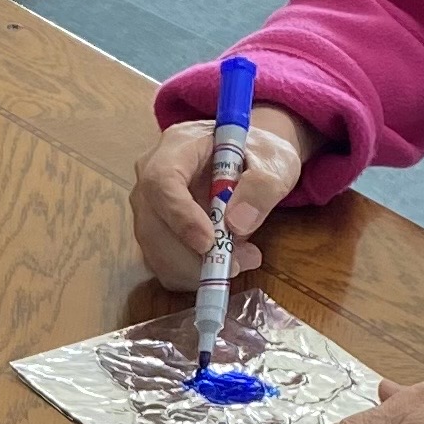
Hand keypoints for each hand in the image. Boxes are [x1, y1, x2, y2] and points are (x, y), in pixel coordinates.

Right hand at [131, 104, 314, 290]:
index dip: (180, 216)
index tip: (208, 243)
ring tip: (241, 262)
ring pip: (155, 252)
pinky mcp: (157, 236)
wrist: (249, 161)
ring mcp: (150, 209)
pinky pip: (164, 266)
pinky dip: (192, 277)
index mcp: (177, 147)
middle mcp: (151, 178)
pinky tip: (223, 266)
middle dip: (191, 256)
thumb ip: (261, 187)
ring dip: (195, 270)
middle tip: (237, 265)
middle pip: (152, 225)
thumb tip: (237, 225)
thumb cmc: (258, 154)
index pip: (162, 181)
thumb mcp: (273, 161)